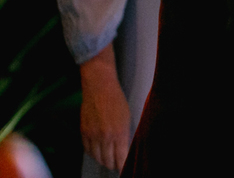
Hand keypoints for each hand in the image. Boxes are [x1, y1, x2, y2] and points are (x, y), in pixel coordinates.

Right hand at [79, 48, 130, 170]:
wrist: (99, 87)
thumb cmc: (117, 100)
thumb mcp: (127, 117)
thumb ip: (125, 135)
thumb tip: (124, 151)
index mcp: (119, 133)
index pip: (121, 159)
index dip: (122, 167)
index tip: (124, 170)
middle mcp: (105, 137)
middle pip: (108, 161)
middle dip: (113, 165)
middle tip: (117, 165)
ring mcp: (92, 135)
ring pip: (97, 157)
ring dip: (103, 160)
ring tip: (108, 160)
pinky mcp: (83, 132)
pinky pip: (87, 150)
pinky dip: (93, 153)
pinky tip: (98, 152)